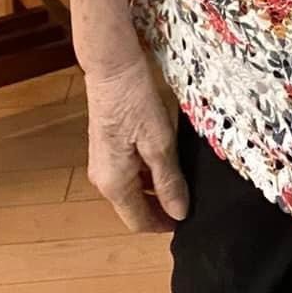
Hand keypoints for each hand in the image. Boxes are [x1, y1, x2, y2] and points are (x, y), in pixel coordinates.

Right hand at [83, 55, 189, 231]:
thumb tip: (180, 213)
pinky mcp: (106, 147)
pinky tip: (166, 160)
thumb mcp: (159, 142)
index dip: (163, 225)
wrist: (112, 67)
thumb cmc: (135, 101)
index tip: (187, 222)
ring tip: (182, 181)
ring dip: (154, 190)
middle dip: (160, 209)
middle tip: (189, 200)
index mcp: (114, 184)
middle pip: (134, 207)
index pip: (139, 221)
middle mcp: (103, 179)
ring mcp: (102, 162)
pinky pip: (128, 172)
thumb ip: (169, 180)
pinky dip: (146, 174)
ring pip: (131, 189)